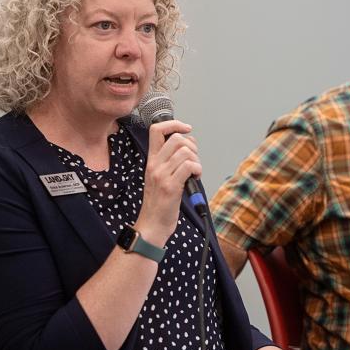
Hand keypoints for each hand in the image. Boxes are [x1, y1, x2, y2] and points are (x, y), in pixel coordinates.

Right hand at [136, 119, 201, 245]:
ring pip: (185, 151)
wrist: (152, 226)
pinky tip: (195, 178)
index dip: (174, 123)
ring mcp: (162, 175)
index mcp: (151, 161)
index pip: (157, 129)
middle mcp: (155, 165)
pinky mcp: (171, 187)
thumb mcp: (158, 177)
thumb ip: (169, 161)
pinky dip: (197, 169)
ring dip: (197, 160)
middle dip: (192, 145)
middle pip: (177, 138)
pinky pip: (189, 166)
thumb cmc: (159, 204)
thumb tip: (187, 146)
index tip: (185, 128)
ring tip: (195, 172)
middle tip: (193, 159)